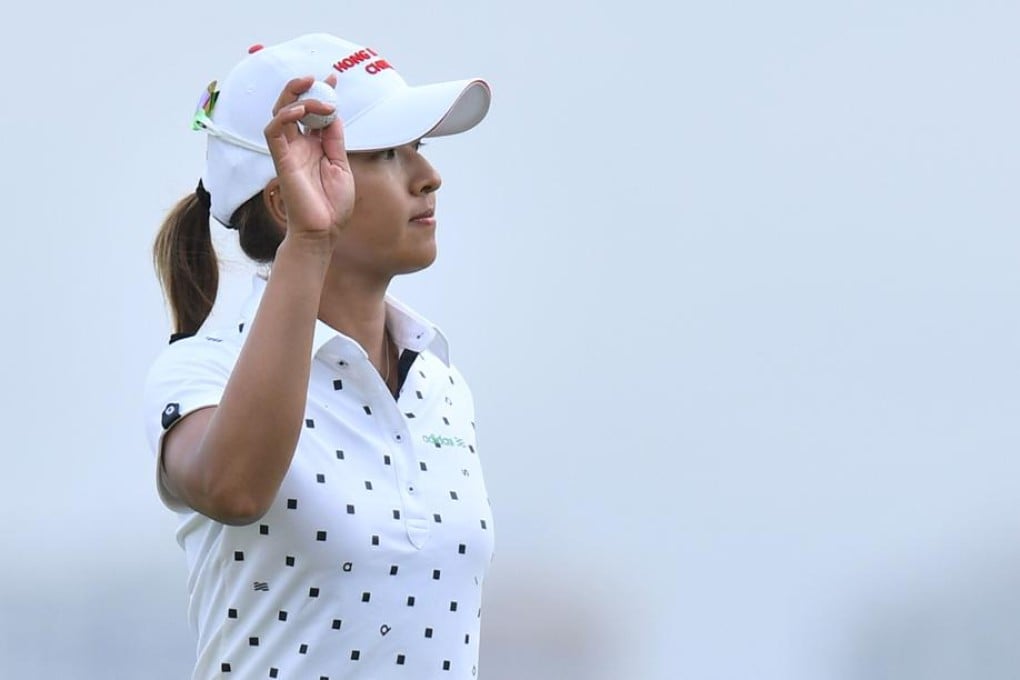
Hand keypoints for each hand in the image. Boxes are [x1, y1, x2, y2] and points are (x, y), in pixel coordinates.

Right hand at [263, 75, 353, 245]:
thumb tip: (334, 114)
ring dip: (296, 97)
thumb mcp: (341, 166)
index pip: (313, 113)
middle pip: (292, 107)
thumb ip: (335, 140)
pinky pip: (273, 132)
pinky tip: (300, 110)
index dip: (320, 93)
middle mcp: (298, 147)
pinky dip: (284, 116)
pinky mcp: (281, 161)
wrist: (323, 232)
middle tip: (319, 77)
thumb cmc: (332, 206)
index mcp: (314, 147)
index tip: (333, 78)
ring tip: (316, 93)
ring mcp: (288, 153)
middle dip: (303, 88)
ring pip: (280, 113)